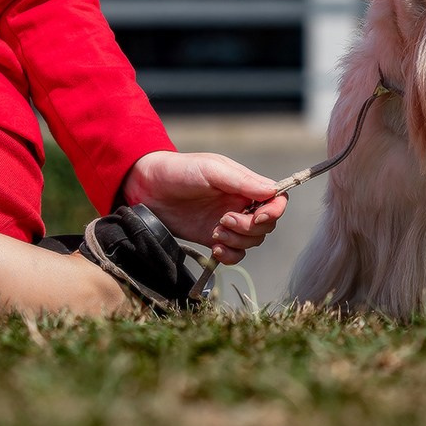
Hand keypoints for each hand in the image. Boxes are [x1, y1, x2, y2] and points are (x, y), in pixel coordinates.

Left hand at [121, 151, 288, 265]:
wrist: (148, 188)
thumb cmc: (181, 171)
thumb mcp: (213, 170)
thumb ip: (243, 181)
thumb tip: (273, 192)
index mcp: (246, 185)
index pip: (277, 200)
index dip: (274, 211)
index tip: (257, 217)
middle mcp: (241, 204)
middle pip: (267, 225)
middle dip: (249, 228)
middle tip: (224, 220)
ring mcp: (228, 222)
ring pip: (252, 241)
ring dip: (237, 241)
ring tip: (215, 231)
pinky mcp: (214, 238)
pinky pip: (236, 254)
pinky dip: (231, 255)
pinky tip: (215, 248)